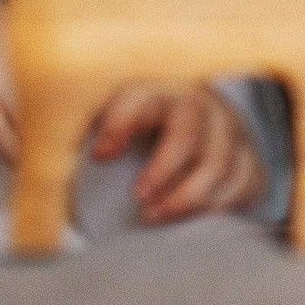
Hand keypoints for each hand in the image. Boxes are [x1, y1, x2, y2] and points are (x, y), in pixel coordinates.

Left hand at [87, 85, 265, 221]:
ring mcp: (229, 132)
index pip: (144, 97)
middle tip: (137, 196)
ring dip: (183, 196)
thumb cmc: (144, 124)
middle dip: (161, 168)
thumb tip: (58, 146)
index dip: (122, 123)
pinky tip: (183, 215)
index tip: (99, 154)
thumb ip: (88, 126)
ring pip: (217, 163)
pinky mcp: (247, 158)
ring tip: (152, 215)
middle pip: (188, 130)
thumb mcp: (116, 114)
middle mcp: (200, 105)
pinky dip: (212, 205)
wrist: (196, 123)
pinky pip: (240, 183)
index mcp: (161, 89)